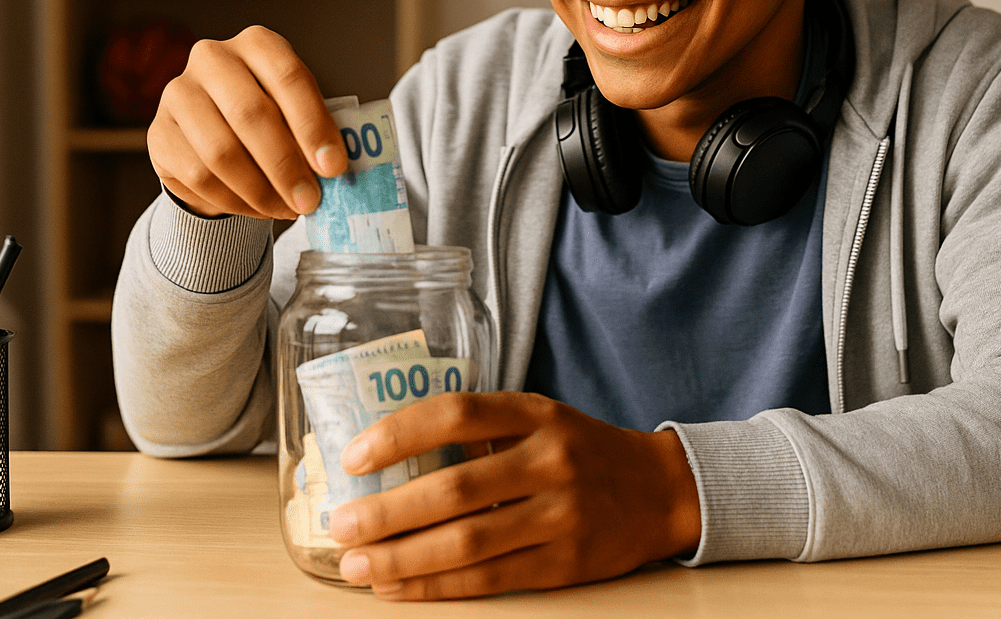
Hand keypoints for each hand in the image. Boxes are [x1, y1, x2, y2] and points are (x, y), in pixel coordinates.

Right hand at [147, 25, 347, 218]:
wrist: (214, 135)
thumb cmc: (270, 117)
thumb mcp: (296, 113)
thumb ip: (313, 132)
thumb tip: (333, 169)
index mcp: (257, 43)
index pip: (289, 78)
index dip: (314, 125)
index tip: (334, 167)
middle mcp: (213, 58)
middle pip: (251, 114)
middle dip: (286, 166)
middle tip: (310, 201)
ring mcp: (179, 94)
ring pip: (221, 151)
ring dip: (261, 190)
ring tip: (287, 209)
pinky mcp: (158, 133)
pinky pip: (199, 176)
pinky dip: (235, 200)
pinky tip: (258, 209)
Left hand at [329, 391, 701, 599]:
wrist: (660, 490)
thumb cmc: (581, 451)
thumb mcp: (541, 419)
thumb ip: (482, 430)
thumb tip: (388, 458)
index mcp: (536, 414)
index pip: (456, 415)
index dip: (398, 435)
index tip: (352, 457)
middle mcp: (550, 460)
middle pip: (454, 488)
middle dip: (387, 512)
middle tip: (340, 525)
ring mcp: (561, 514)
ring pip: (467, 542)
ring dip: (402, 557)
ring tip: (357, 565)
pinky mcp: (565, 563)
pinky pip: (489, 579)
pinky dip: (436, 586)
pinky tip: (398, 586)